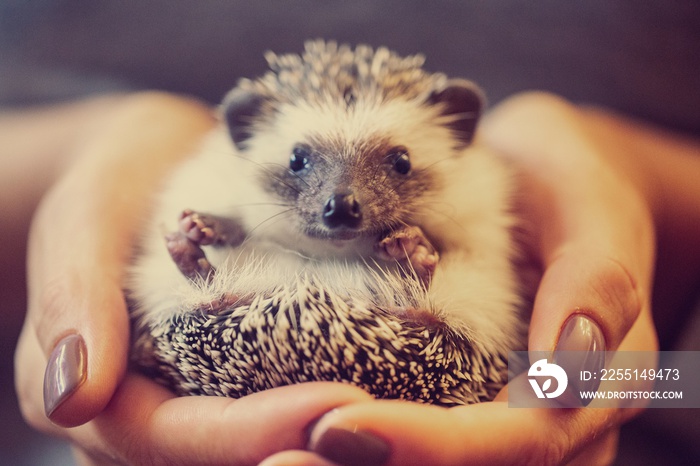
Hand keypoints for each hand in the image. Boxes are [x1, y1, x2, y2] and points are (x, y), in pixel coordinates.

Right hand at [14, 92, 373, 464]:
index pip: (169, 437)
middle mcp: (144, 414)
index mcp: (94, 394)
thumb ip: (74, 298)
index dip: (247, 432)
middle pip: (219, 457)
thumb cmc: (115, 186)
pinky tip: (386, 361)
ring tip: (396, 393)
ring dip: (322, 425)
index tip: (334, 404)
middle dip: (300, 439)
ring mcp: (191, 397)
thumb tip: (72, 396)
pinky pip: (276, 395)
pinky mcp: (232, 372)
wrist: (151, 166)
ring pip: (255, 441)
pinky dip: (327, 387)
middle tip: (382, 413)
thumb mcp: (83, 221)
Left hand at [263, 93, 664, 465]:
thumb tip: (564, 372)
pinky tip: (308, 426)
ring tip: (283, 456)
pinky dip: (373, 436)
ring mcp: (511, 411)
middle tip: (284, 460)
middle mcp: (558, 415)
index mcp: (603, 380)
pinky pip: (427, 426)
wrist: (547, 183)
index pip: (523, 437)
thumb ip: (597, 278)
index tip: (341, 428)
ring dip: (365, 463)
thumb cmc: (568, 186)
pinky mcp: (469, 393)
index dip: (436, 445)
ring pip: (450, 462)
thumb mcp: (591, 205)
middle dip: (382, 464)